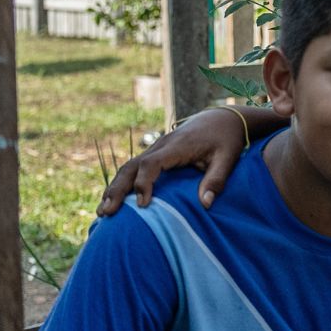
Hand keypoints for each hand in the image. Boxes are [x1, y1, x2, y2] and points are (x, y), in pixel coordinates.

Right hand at [98, 107, 248, 214]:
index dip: (144, 183)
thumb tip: (206, 205)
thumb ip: (217, 180)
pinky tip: (113, 199)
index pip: (152, 164)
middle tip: (106, 212)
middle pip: (132, 166)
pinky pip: (134, 168)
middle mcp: (161, 145)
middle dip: (118, 189)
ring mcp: (156, 148)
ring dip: (115, 188)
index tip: (143, 204)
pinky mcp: (156, 153)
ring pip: (129, 167)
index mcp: (177, 146)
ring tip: (102, 211)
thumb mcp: (228, 158)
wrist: (223, 118)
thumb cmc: (226, 139)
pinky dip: (122, 183)